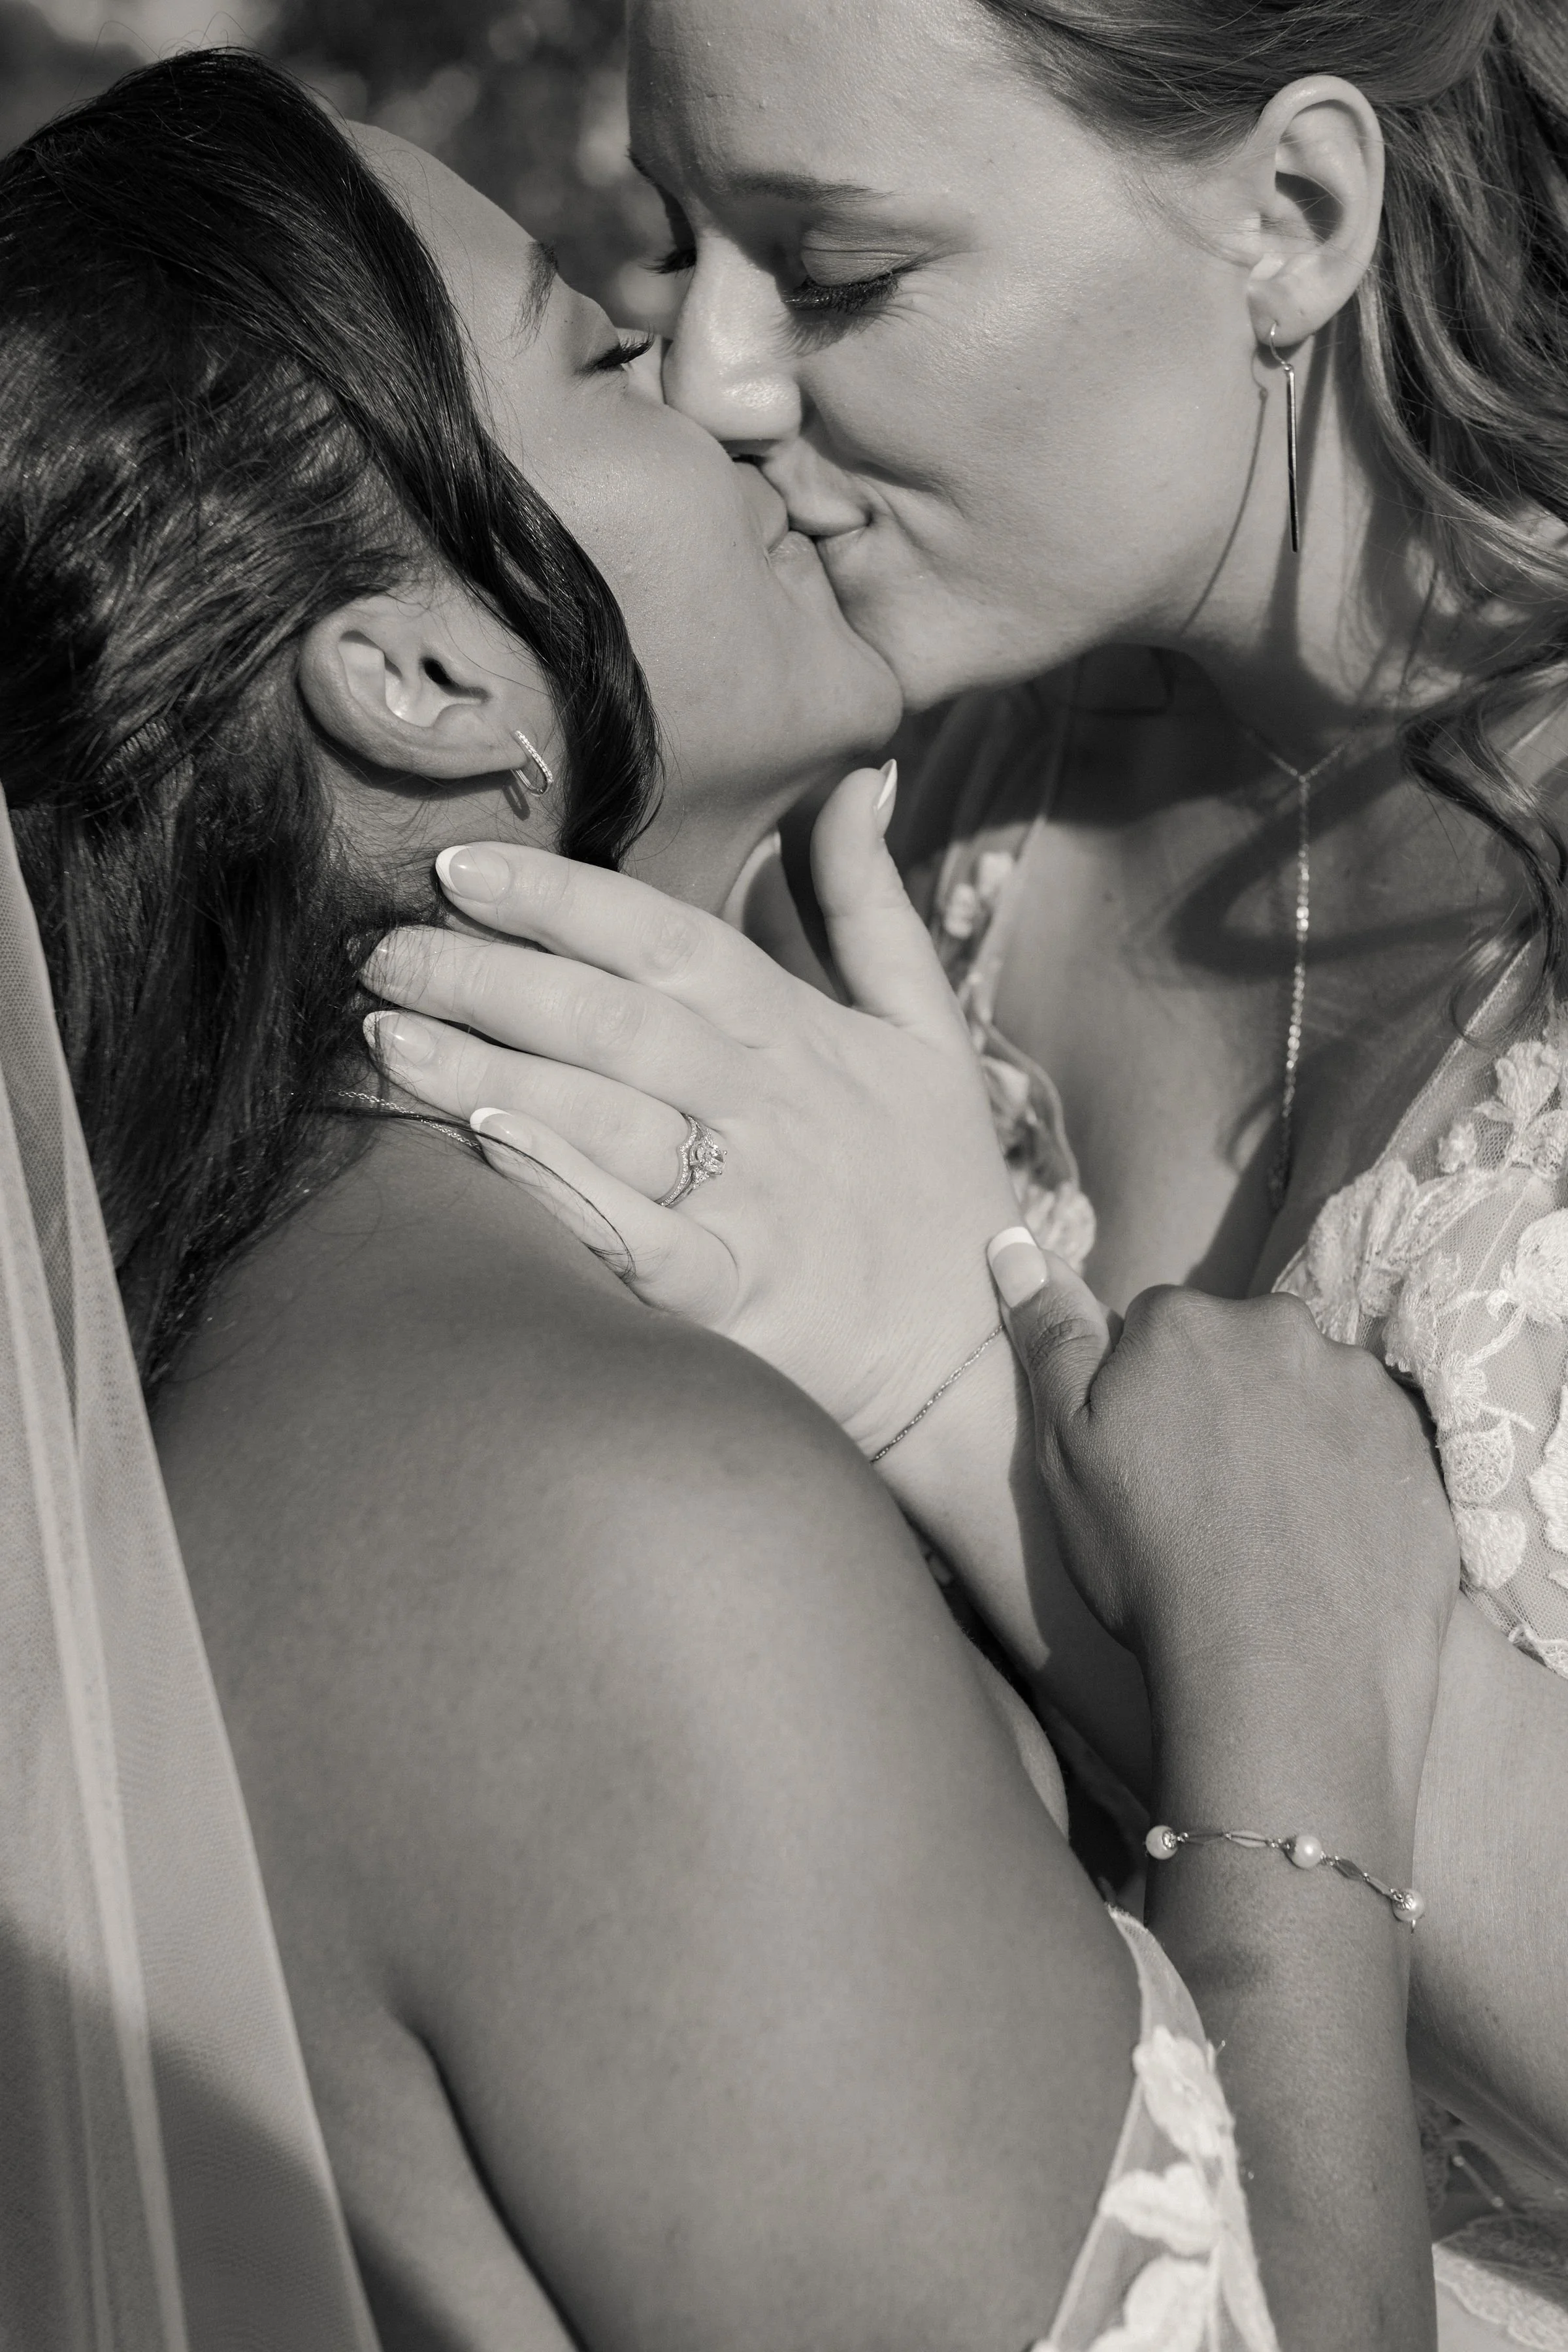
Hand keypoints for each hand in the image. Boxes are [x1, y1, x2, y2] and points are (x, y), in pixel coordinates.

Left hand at [362, 768, 1019, 1453]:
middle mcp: (769, 1105)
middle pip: (615, 1018)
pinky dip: (568, 1187)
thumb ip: (871, 910)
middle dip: (490, 975)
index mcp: (799, 1033)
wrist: (970, 1365)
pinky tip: (486, 1143)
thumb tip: (854, 785)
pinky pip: (637, 1236)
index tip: (458, 866)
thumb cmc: (933, 1192)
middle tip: (381, 949)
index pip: (667, 938)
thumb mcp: (929, 1035)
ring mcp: (751, 1201)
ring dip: (491, 1068)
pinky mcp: (736, 1295)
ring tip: (386, 1035)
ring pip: (608, 1116)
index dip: (560, 896)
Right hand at [986, 1231, 1459, 1790]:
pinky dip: (1350, 1482)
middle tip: (1207, 1497)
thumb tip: (1011, 1243)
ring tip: (1269, 1531)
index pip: (1158, 1326)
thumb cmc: (1151, 1563)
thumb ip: (1049, 1338)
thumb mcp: (1067, 1453)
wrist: (1281, 1673)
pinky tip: (1321, 1545)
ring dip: (1292, 1439)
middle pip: (1244, 1350)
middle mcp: (1284, 1331)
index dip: (1146, 1394)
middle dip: (1226, 1402)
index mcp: (1187, 1323)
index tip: (1148, 1460)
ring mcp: (1363, 1390)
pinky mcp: (1420, 1451)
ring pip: (1313, 1395)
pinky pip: (1374, 1448)